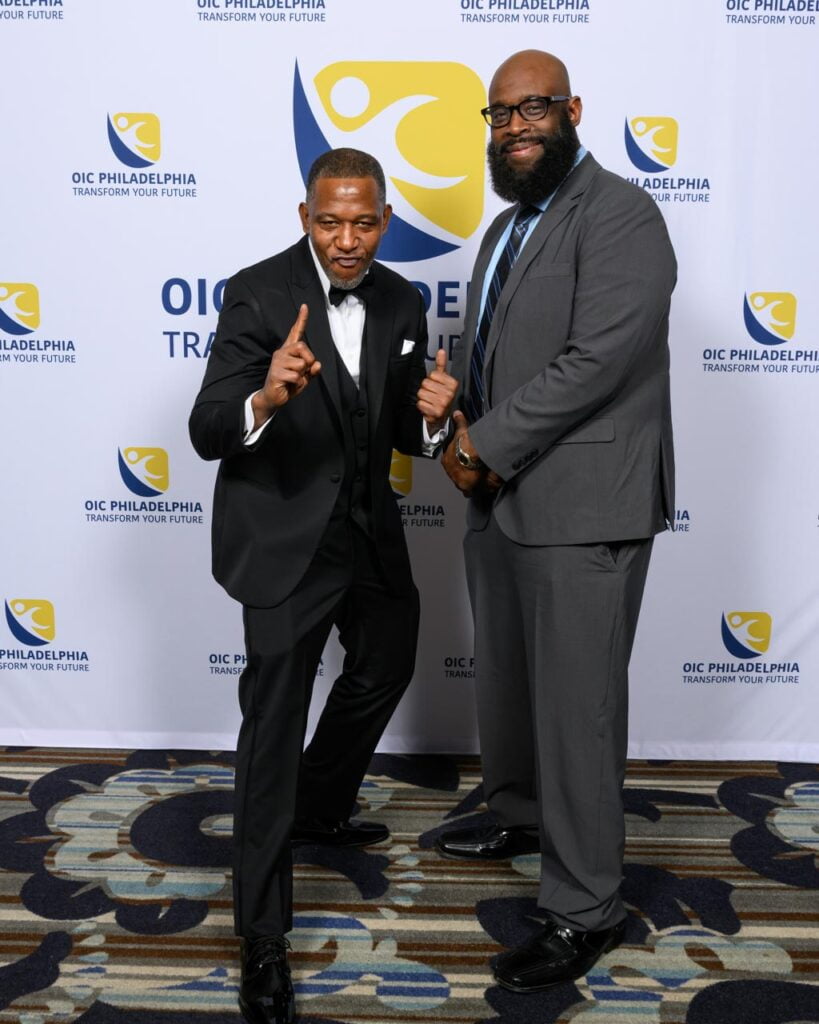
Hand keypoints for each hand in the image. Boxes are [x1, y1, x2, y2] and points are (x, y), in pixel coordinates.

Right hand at [252, 305, 319, 425]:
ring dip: (302, 375)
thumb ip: (312, 370)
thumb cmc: (289, 385)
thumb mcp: (304, 377)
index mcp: (289, 351)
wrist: (274, 398)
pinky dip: (298, 383)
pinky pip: (296, 376)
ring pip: (301, 364)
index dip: (301, 320)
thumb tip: (317, 364)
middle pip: (302, 346)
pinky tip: (289, 384)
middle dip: (309, 359)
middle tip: (304, 370)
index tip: (305, 306)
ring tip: (293, 379)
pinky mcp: (276, 373)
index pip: (295, 332)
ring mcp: (277, 362)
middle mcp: (282, 352)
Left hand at [416, 347, 457, 432]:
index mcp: (453, 384)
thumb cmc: (442, 397)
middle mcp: (449, 394)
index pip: (432, 374)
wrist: (443, 417)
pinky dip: (422, 406)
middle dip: (426, 389)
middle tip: (432, 394)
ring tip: (430, 401)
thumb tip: (441, 351)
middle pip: (425, 383)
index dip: (431, 379)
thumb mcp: (444, 379)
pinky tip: (428, 407)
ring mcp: (443, 404)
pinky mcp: (436, 413)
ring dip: (423, 398)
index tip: (436, 386)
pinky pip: (420, 403)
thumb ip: (441, 365)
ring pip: (421, 393)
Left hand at [441, 410, 499, 496]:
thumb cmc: (465, 443)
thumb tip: (457, 414)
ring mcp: (458, 482)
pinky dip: (476, 489)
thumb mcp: (461, 430)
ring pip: (462, 484)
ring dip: (469, 482)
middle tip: (472, 469)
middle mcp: (451, 473)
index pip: (450, 463)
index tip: (464, 459)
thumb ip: (459, 423)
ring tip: (477, 478)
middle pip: (456, 475)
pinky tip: (481, 487)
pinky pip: (470, 492)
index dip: (458, 461)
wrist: (473, 454)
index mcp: (447, 460)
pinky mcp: (468, 488)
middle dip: (463, 473)